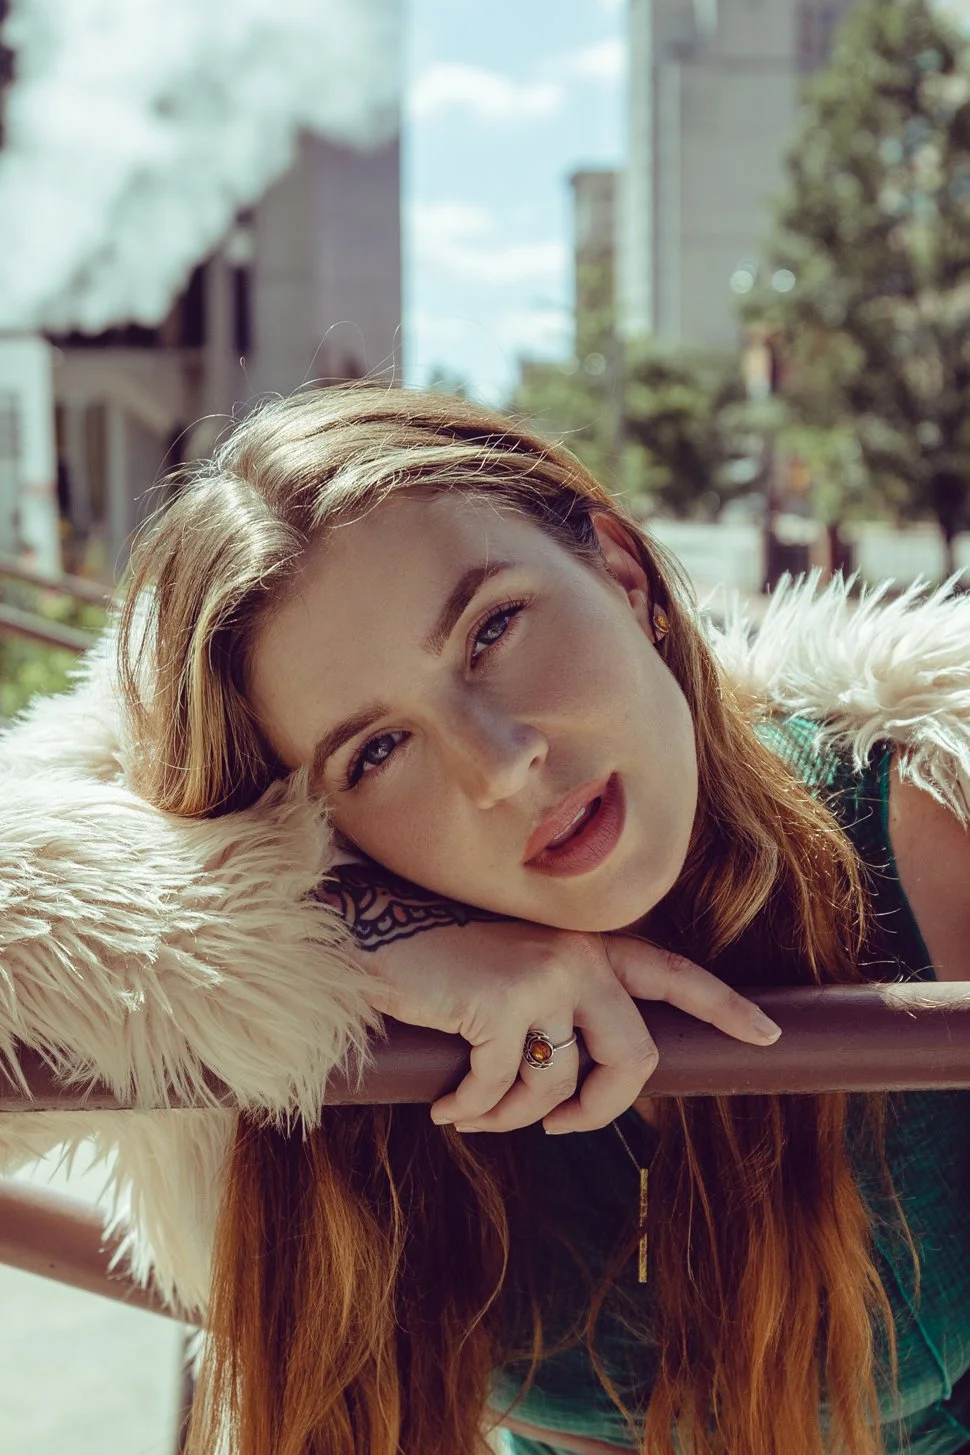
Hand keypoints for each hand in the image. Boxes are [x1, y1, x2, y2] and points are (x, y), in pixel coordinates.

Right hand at [318, 865, 780, 1133]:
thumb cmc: (432, 961)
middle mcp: (577, 952)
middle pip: (634, 1057)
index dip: (723, 1007)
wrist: (365, 933)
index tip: (768, 1035)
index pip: (672, 972)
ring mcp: (545, 973)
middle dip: (599, 1108)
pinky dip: (473, 1109)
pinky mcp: (506, 1002)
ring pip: (561, 1084)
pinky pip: (506, 1090)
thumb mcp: (506, 976)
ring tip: (471, 1111)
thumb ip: (553, 1012)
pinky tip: (445, 1105)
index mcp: (584, 942)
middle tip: (554, 1125)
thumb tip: (571, 1090)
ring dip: (512, 1116)